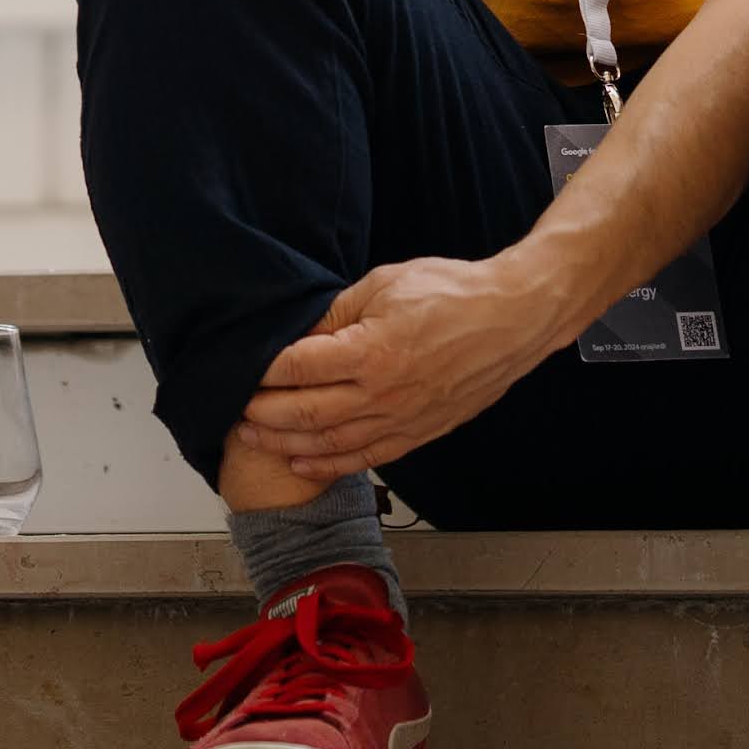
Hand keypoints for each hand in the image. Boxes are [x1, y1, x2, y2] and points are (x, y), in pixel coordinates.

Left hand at [228, 254, 565, 487]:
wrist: (513, 318)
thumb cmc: (453, 293)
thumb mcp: (385, 284)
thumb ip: (337, 313)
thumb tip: (299, 334)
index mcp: (371, 351)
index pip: (297, 368)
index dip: (262, 372)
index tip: (242, 370)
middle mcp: (383, 393)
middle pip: (305, 413)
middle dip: (263, 414)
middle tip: (235, 409)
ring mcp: (402, 418)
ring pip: (330, 443)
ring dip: (286, 444)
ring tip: (254, 438)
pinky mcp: (419, 432)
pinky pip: (367, 457)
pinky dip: (329, 464)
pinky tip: (301, 461)